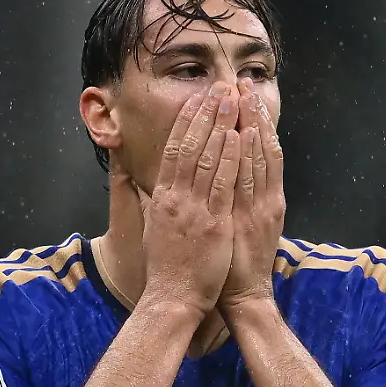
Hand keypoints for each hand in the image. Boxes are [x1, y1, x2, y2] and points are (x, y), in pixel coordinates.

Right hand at [141, 83, 240, 320]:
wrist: (172, 299)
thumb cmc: (166, 270)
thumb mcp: (152, 229)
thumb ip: (152, 203)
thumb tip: (146, 184)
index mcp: (162, 198)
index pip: (173, 150)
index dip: (186, 121)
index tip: (197, 98)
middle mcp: (177, 199)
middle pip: (191, 146)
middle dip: (206, 113)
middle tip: (219, 87)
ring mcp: (195, 210)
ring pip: (208, 158)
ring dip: (222, 125)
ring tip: (233, 100)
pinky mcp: (214, 224)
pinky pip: (223, 184)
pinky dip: (231, 158)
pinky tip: (239, 137)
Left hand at [219, 90, 285, 317]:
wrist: (244, 298)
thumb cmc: (234, 266)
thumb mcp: (240, 228)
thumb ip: (236, 203)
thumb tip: (225, 180)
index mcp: (265, 200)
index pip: (261, 152)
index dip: (255, 123)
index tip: (245, 96)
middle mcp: (266, 199)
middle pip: (261, 148)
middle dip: (253, 114)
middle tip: (244, 83)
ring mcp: (259, 208)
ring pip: (257, 159)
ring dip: (251, 125)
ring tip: (244, 95)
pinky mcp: (250, 220)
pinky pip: (247, 183)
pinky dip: (247, 156)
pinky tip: (243, 133)